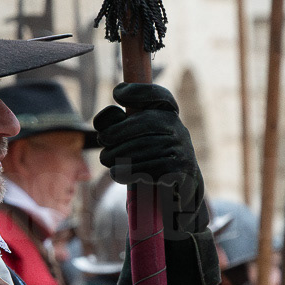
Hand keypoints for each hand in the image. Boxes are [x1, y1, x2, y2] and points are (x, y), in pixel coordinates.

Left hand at [94, 83, 206, 237]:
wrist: (177, 193)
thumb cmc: (148, 160)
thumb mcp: (137, 138)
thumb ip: (117, 124)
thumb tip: (105, 122)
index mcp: (170, 117)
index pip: (160, 96)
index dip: (139, 92)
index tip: (117, 94)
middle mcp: (179, 130)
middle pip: (143, 122)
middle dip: (115, 132)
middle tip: (102, 142)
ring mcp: (181, 152)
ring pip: (139, 148)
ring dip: (115, 156)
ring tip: (108, 161)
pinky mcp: (177, 174)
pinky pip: (143, 169)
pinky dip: (125, 173)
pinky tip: (119, 174)